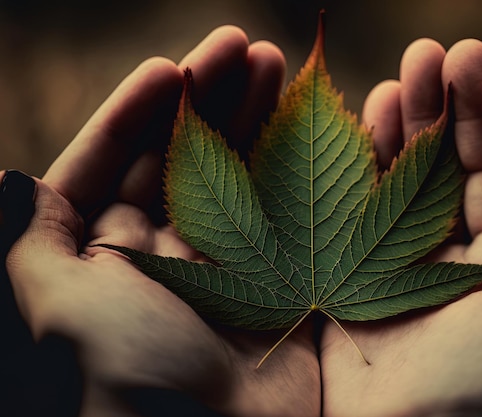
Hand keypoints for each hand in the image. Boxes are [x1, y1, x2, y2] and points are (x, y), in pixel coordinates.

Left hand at [4, 27, 319, 416]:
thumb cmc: (119, 381)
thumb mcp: (54, 308)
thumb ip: (30, 245)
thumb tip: (7, 181)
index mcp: (105, 259)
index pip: (114, 167)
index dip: (137, 114)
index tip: (171, 68)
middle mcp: (165, 259)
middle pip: (183, 160)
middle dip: (209, 101)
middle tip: (243, 47)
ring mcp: (226, 271)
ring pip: (236, 179)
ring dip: (253, 122)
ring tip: (274, 63)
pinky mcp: (276, 288)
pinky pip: (286, 219)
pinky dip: (295, 175)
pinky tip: (307, 131)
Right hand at [320, 39, 481, 416]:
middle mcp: (472, 253)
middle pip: (469, 163)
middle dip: (459, 107)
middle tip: (446, 54)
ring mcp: (415, 254)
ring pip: (419, 173)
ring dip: (416, 120)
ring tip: (409, 70)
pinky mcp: (366, 262)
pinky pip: (371, 199)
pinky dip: (372, 157)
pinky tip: (374, 114)